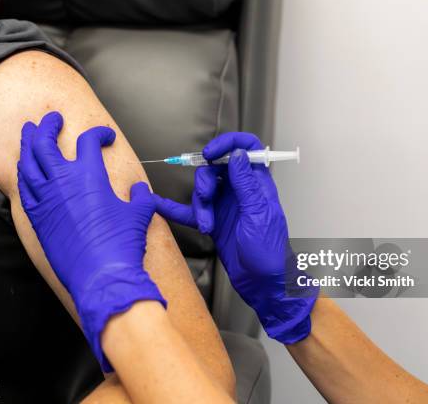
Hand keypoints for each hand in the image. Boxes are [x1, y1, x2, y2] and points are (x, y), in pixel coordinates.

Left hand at [17, 111, 165, 370]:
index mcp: (90, 177)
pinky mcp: (38, 218)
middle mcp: (63, 182)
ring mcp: (47, 200)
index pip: (88, 141)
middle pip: (45, 142)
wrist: (103, 277)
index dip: (98, 134)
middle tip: (51, 118)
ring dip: (28, 143)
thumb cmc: (123, 245)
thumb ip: (138, 197)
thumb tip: (138, 191)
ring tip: (29, 133)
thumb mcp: (139, 215)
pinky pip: (24, 188)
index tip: (105, 136)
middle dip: (48, 125)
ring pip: (28, 162)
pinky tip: (26, 170)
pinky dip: (23, 173)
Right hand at [153, 132, 315, 343]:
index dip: (228, 144)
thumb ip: (247, 184)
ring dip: (199, 206)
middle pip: (215, 170)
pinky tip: (158, 204)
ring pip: (203, 191)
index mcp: (256, 184)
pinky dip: (174, 208)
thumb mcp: (258, 215)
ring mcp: (226, 206)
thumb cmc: (269, 252)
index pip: (245, 150)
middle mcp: (240, 192)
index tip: (210, 153)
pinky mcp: (214, 222)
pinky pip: (190, 211)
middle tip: (206, 200)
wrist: (263, 283)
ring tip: (205, 225)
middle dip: (205, 184)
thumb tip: (239, 155)